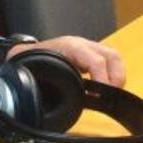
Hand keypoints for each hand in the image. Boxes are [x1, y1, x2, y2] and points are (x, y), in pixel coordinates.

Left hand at [6, 36, 125, 87]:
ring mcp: (88, 49)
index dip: (102, 78)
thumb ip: (33, 80)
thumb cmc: (28, 60)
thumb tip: (32, 93)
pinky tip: (105, 91)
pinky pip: (110, 64)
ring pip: (114, 58)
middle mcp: (82, 45)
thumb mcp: (32, 69)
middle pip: (112, 55)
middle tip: (111, 97)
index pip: (94, 59)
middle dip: (117, 77)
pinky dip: (113, 77)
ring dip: (117, 77)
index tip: (101, 95)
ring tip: (110, 95)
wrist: (25, 52)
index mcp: (69, 47)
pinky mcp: (91, 57)